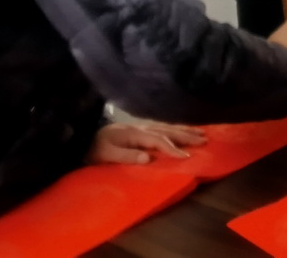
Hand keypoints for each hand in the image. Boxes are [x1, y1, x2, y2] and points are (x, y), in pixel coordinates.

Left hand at [86, 122, 204, 165]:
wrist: (81, 136)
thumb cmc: (93, 148)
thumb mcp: (106, 154)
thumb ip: (127, 156)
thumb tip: (149, 158)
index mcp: (135, 133)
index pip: (158, 140)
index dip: (172, 148)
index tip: (187, 156)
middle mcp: (141, 127)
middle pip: (168, 130)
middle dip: (187, 135)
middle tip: (205, 140)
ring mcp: (140, 127)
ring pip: (167, 127)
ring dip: (184, 130)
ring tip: (201, 133)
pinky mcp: (139, 129)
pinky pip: (162, 128)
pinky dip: (175, 129)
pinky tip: (181, 130)